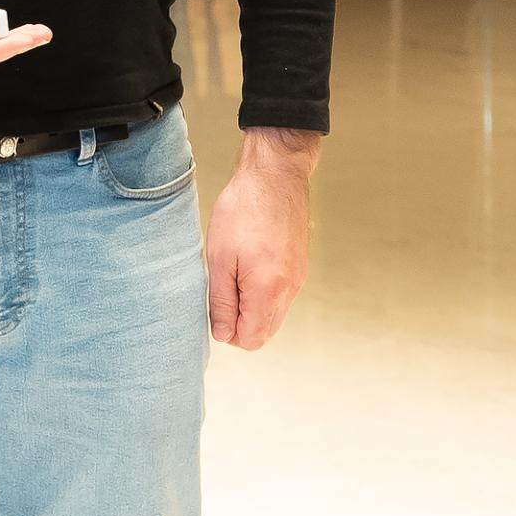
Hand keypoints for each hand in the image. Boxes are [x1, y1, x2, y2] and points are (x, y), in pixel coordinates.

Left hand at [206, 127, 320, 350]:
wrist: (275, 175)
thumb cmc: (243, 210)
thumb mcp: (219, 258)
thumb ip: (222, 302)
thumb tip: (223, 334)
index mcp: (268, 290)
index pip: (251, 339)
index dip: (229, 332)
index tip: (215, 307)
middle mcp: (289, 290)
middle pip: (265, 332)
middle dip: (240, 322)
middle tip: (222, 289)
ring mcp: (298, 278)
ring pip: (274, 315)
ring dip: (252, 307)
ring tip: (234, 274)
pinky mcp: (299, 267)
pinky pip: (281, 296)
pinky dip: (263, 294)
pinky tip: (248, 266)